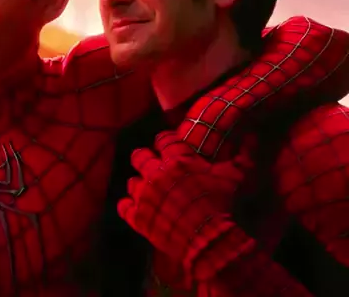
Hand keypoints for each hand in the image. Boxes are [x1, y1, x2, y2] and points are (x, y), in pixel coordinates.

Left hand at [118, 131, 254, 276]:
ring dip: (140, 185)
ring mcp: (145, 195)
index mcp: (178, 159)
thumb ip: (244, 154)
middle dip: (145, 158)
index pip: (163, 139)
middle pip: (139, 156)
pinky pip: (123, 206)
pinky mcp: (138, 217)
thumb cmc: (223, 204)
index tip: (168, 146)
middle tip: (153, 166)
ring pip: (131, 182)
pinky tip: (138, 209)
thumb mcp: (236, 176)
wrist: (210, 240)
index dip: (164, 141)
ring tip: (149, 191)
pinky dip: (129, 207)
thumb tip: (253, 135)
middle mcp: (157, 173)